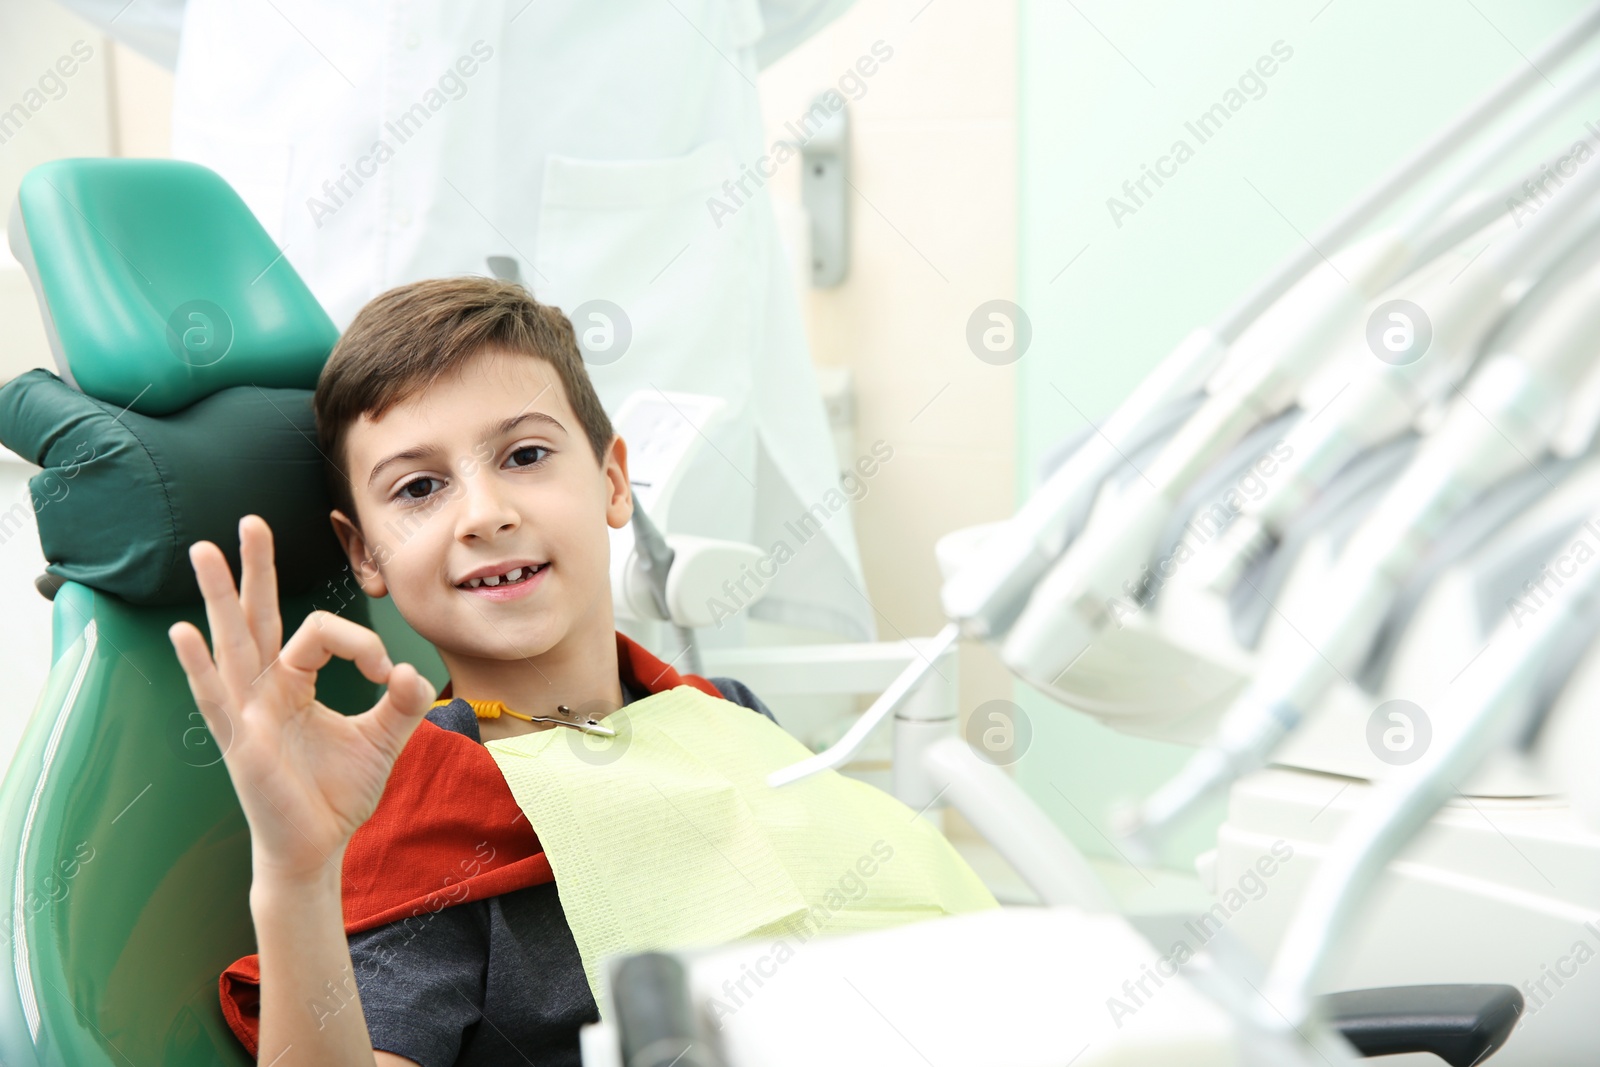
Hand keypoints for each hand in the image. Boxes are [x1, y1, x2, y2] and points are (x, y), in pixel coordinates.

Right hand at [167, 514, 436, 885]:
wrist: (317, 849)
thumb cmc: (336, 795)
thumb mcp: (382, 740)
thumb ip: (403, 701)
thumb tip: (415, 669)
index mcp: (292, 684)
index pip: (318, 633)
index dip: (360, 642)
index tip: (391, 673)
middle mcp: (263, 691)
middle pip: (256, 617)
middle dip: (255, 569)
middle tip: (251, 521)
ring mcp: (245, 715)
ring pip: (231, 644)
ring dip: (218, 597)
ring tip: (205, 551)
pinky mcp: (240, 745)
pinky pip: (217, 699)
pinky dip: (198, 666)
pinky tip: (183, 633)